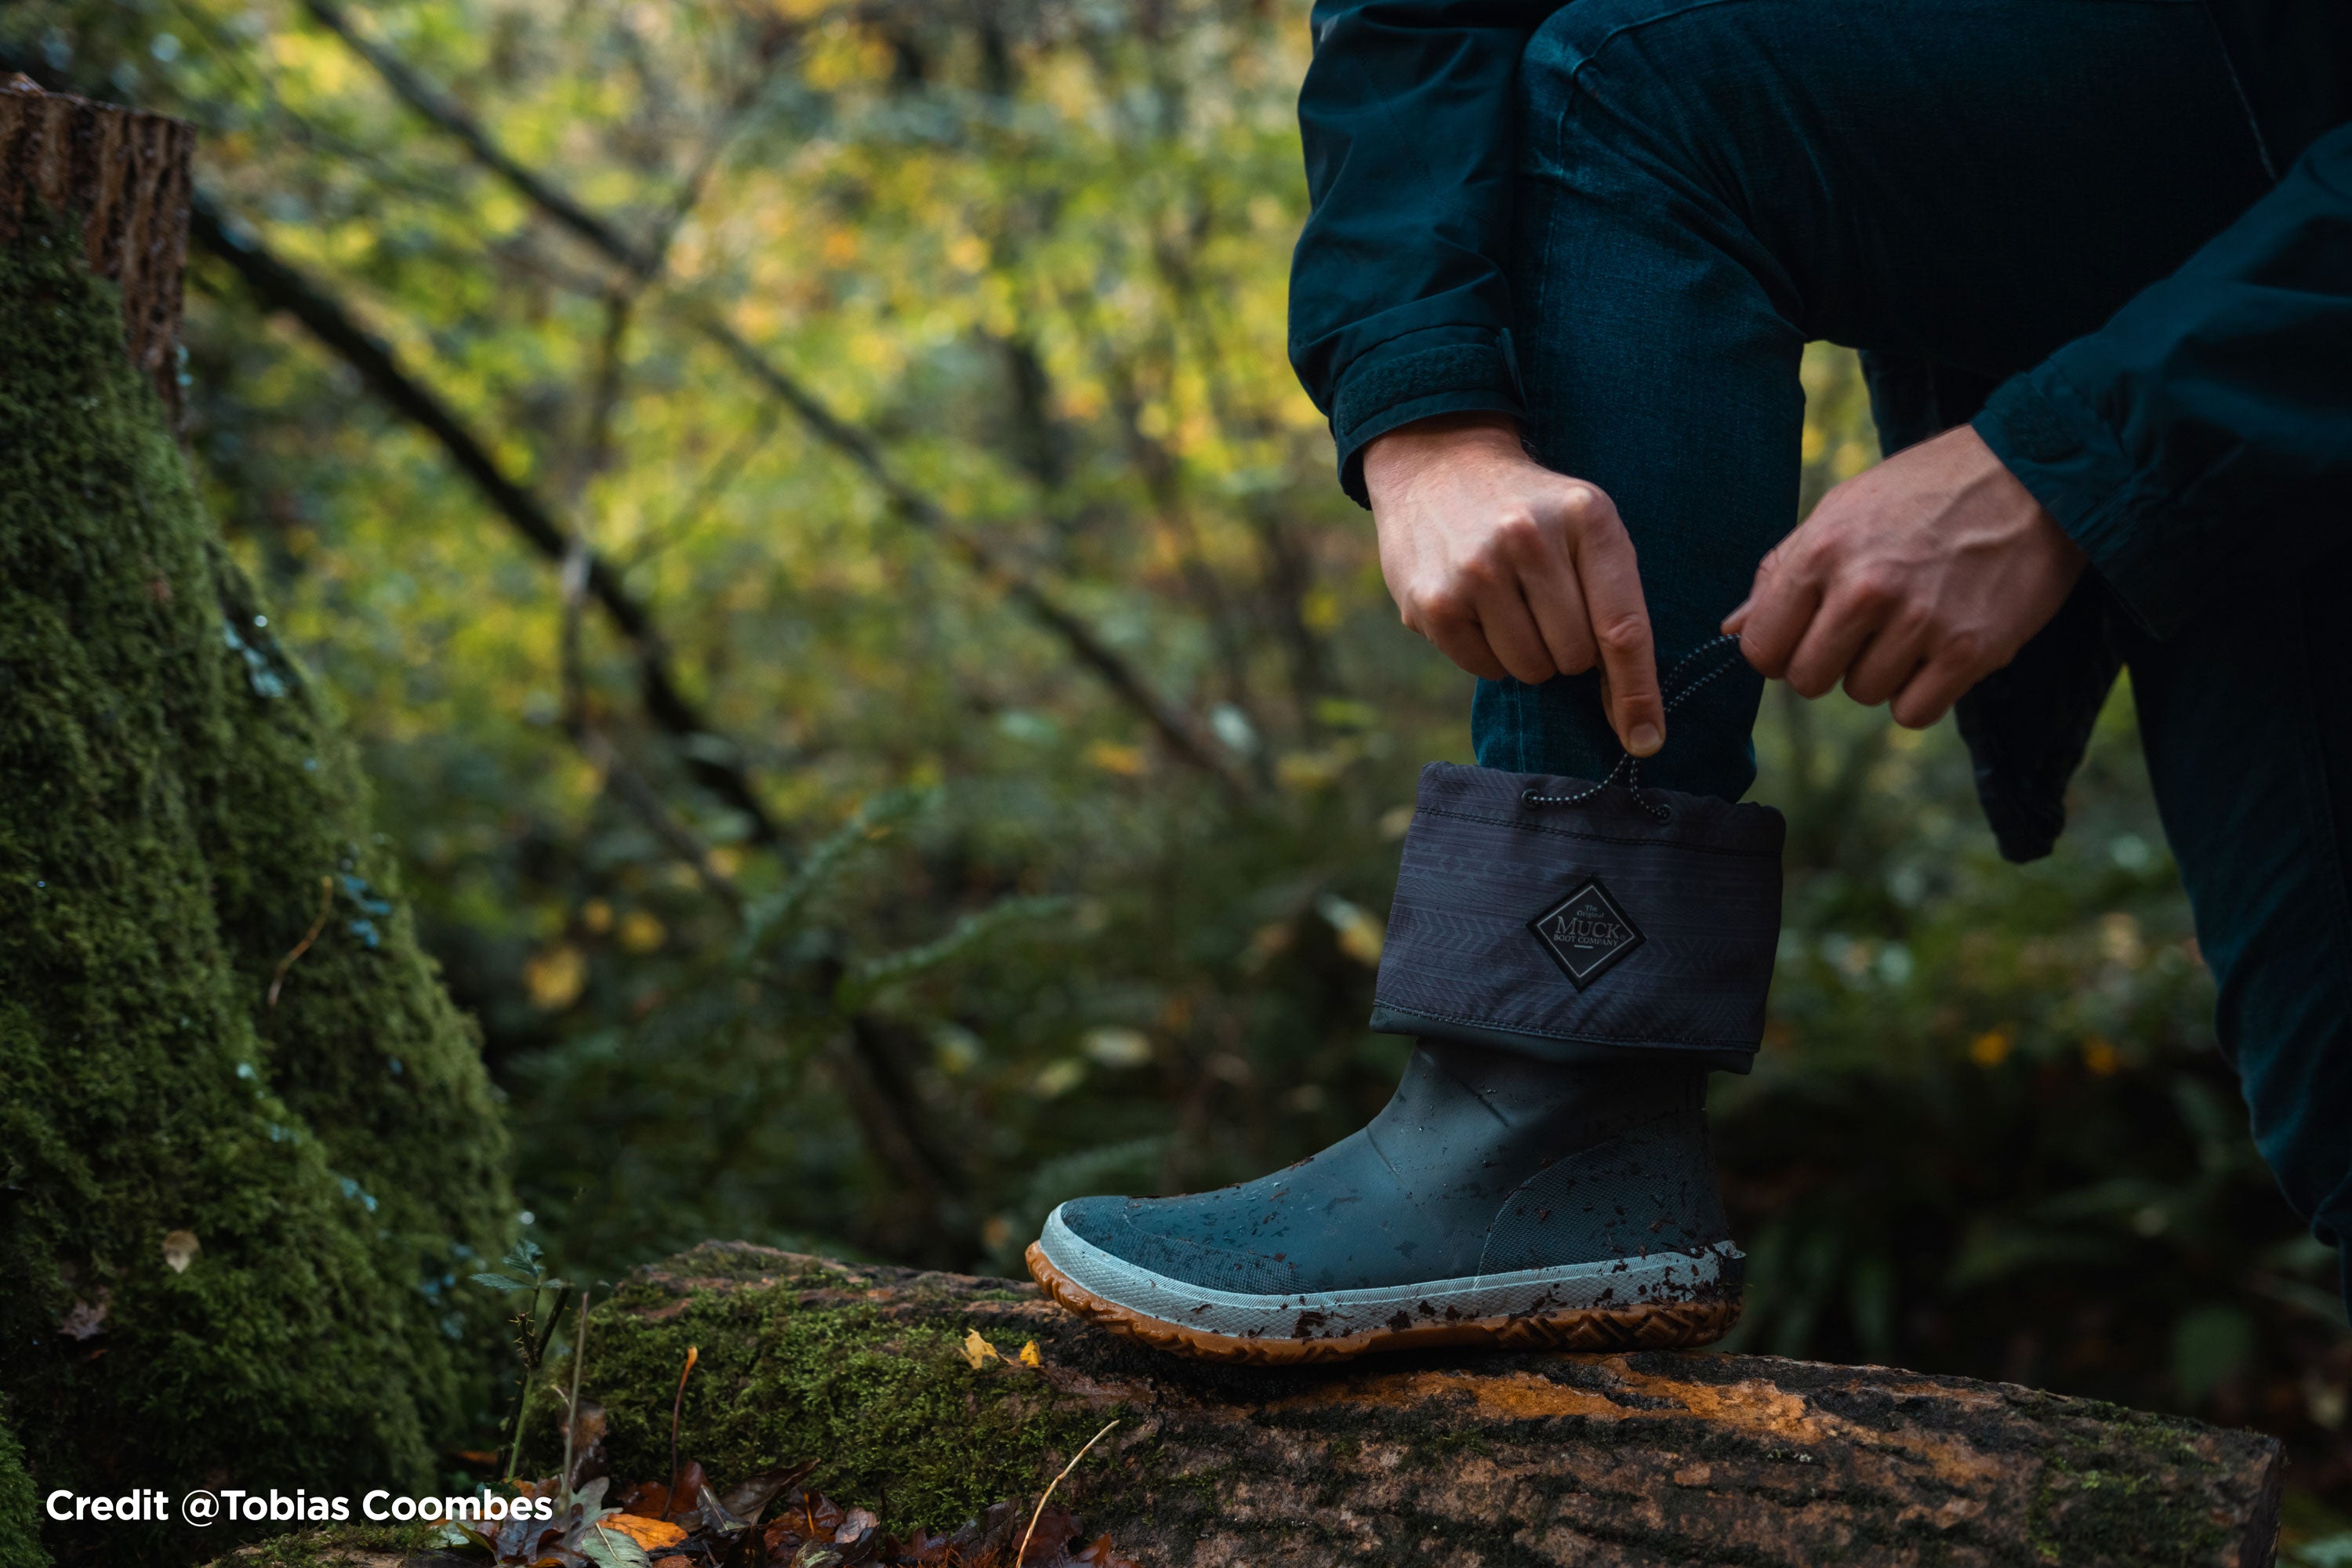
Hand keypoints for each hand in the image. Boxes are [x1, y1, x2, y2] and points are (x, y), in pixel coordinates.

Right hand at [1364, 414, 1663, 755]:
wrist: (1442, 466)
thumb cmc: (1534, 512)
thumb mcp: (1587, 528)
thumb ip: (1616, 606)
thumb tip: (1633, 719)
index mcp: (1587, 516)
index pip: (1622, 627)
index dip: (1637, 693)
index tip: (1646, 740)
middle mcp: (1528, 537)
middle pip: (1575, 657)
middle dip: (1569, 650)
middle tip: (1546, 606)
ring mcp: (1475, 569)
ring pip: (1530, 669)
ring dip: (1529, 655)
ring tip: (1510, 603)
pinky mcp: (1432, 600)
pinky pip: (1483, 669)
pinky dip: (1489, 654)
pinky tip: (1477, 607)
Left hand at [1724, 425, 2086, 728]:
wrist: (2032, 475)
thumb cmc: (1926, 491)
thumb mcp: (1843, 509)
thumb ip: (1783, 570)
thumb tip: (1732, 628)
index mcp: (1821, 551)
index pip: (1761, 648)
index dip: (1778, 650)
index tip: (1805, 634)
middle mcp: (1864, 589)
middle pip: (1807, 681)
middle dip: (1828, 664)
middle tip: (1864, 629)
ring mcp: (1919, 623)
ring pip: (1862, 695)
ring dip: (1881, 672)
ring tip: (1912, 622)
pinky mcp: (1970, 651)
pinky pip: (1913, 713)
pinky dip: (1922, 693)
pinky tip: (1937, 650)